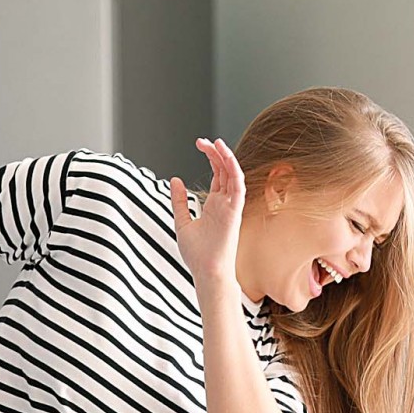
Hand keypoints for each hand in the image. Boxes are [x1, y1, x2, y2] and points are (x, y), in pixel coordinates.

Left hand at [170, 137, 244, 289]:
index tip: (200, 143)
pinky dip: (234, 170)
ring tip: (216, 142)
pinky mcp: (234, 212)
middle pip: (225, 170)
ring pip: (233, 175)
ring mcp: (231, 206)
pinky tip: (226, 157)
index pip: (218, 174)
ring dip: (226, 157)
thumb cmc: (197, 254)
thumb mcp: (182, 221)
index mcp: (214, 204)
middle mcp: (225, 203)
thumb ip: (180, 201)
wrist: (206, 272)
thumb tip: (175, 179)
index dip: (211, 157)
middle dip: (216, 152)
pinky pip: (238, 187)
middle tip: (203, 140)